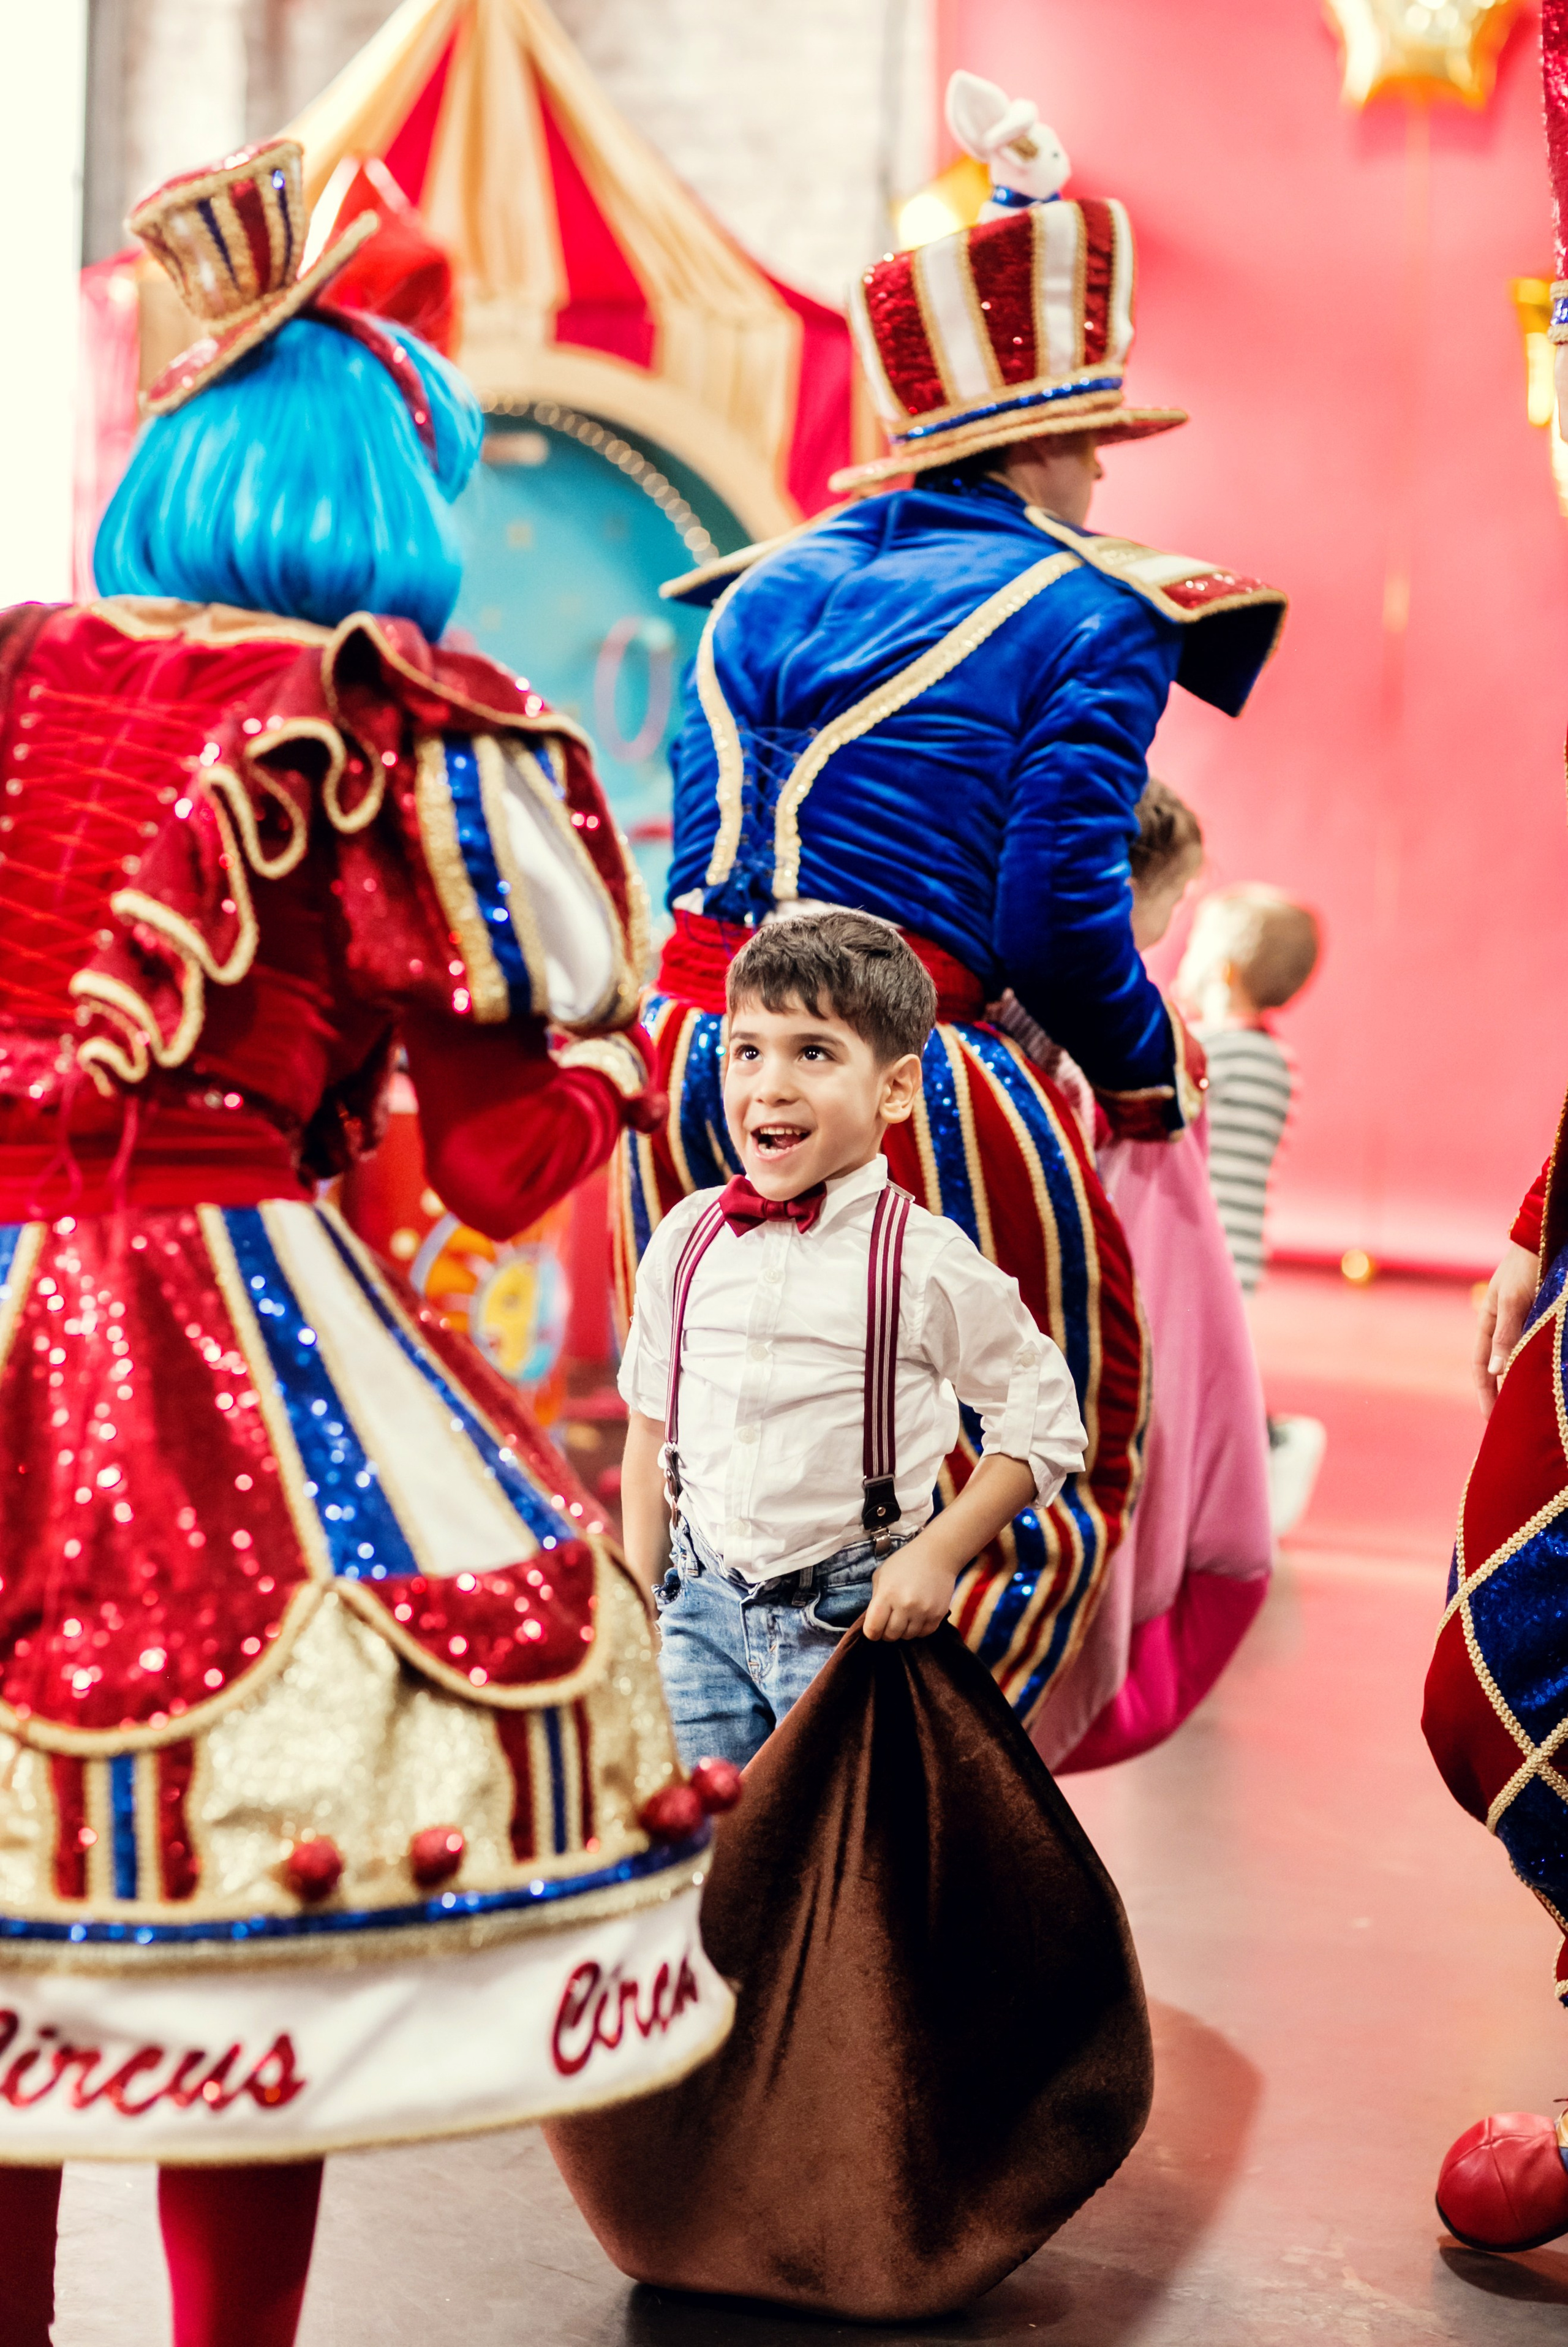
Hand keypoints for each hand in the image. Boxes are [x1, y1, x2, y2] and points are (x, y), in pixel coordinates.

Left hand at [862, 1537, 959, 1641]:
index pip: (873, 1628)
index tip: (873, 1630)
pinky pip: (924, 1633)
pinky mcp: (938, 1614)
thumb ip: (876, 1598)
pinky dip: (918, 1629)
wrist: (937, 1555)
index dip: (871, 1633)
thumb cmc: (905, 1562)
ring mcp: (923, 1611)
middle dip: (886, 1632)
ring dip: (903, 1631)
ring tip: (903, 1618)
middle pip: (891, 1635)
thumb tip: (875, 1620)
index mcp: (887, 1594)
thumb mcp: (882, 1574)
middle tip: (888, 1623)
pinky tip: (916, 1618)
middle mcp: (905, 1605)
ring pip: (908, 1636)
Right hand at [1474, 1242, 1539, 1415]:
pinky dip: (1535, 1367)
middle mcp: (1502, 1325)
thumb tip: (1494, 1373)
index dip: (1485, 1393)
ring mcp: (1521, 1323)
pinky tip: (1542, 1379)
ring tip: (1527, 1408)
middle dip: (1501, 1395)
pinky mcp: (1538, 1320)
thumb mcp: (1513, 1302)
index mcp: (1487, 1321)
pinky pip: (1533, 1350)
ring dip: (1520, 1383)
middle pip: (1497, 1368)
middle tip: (1510, 1423)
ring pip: (1517, 1361)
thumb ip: (1506, 1336)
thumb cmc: (1525, 1268)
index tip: (1491, 1420)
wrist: (1544, 1239)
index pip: (1480, 1366)